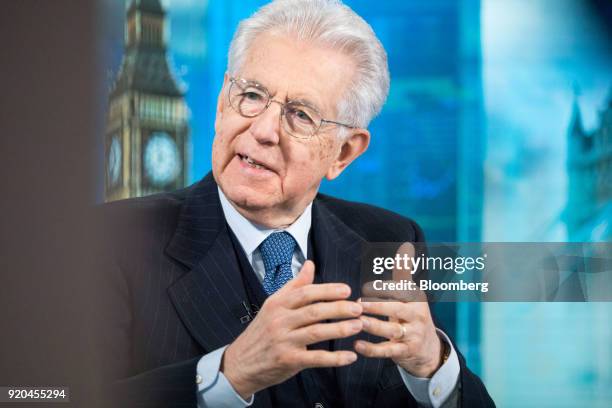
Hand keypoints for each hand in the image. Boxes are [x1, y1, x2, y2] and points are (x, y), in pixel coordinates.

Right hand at [222, 260, 362, 398]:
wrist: (241, 363)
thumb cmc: (261, 332)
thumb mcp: (273, 305)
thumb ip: (294, 285)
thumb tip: (310, 263)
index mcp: (277, 304)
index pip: (305, 293)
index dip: (327, 290)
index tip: (347, 290)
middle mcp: (280, 321)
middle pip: (314, 311)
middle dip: (339, 308)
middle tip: (358, 308)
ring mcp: (284, 341)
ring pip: (317, 333)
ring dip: (340, 329)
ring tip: (358, 326)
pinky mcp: (288, 361)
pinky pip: (316, 358)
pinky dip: (335, 358)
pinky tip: (350, 356)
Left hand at [355, 242, 441, 377]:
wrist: (428, 349)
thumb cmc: (412, 315)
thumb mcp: (411, 294)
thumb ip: (404, 272)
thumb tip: (406, 246)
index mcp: (416, 299)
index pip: (401, 291)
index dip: (384, 289)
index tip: (366, 288)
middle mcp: (417, 316)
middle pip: (398, 310)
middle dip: (378, 307)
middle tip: (358, 304)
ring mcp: (412, 335)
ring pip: (392, 331)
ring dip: (374, 327)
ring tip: (357, 322)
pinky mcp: (405, 353)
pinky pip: (388, 351)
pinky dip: (372, 349)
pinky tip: (357, 345)